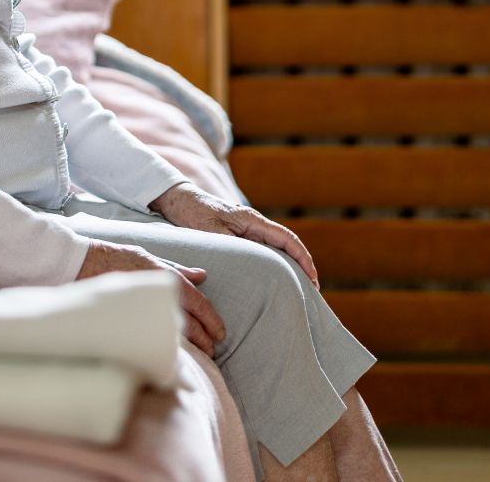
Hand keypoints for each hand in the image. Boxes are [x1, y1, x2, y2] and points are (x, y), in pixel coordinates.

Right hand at [75, 240, 225, 355]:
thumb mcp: (150, 257)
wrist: (82, 263)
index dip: (212, 320)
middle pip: (191, 323)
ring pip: (175, 334)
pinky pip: (154, 337)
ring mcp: (144, 309)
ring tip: (200, 358)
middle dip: (205, 339)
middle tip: (213, 350)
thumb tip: (203, 275)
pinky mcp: (130, 322)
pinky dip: (168, 347)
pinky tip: (173, 355)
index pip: (199, 303)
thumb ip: (178, 270)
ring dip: (191, 348)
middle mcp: (159, 294)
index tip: (220, 334)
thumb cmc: (117, 257)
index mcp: (167, 278)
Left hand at [149, 183, 319, 287]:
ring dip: (289, 265)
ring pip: (276, 248)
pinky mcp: (238, 234)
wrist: (176, 198)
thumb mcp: (210, 231)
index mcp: (252, 220)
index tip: (313, 279)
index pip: (287, 239)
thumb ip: (230, 245)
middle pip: (287, 245)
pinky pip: (263, 249)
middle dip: (302, 265)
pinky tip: (273, 277)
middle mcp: (254, 223)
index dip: (303, 259)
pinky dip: (273, 262)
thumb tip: (250, 265)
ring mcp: (247, 228)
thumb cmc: (192, 212)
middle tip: (312, 290)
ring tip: (298, 287)